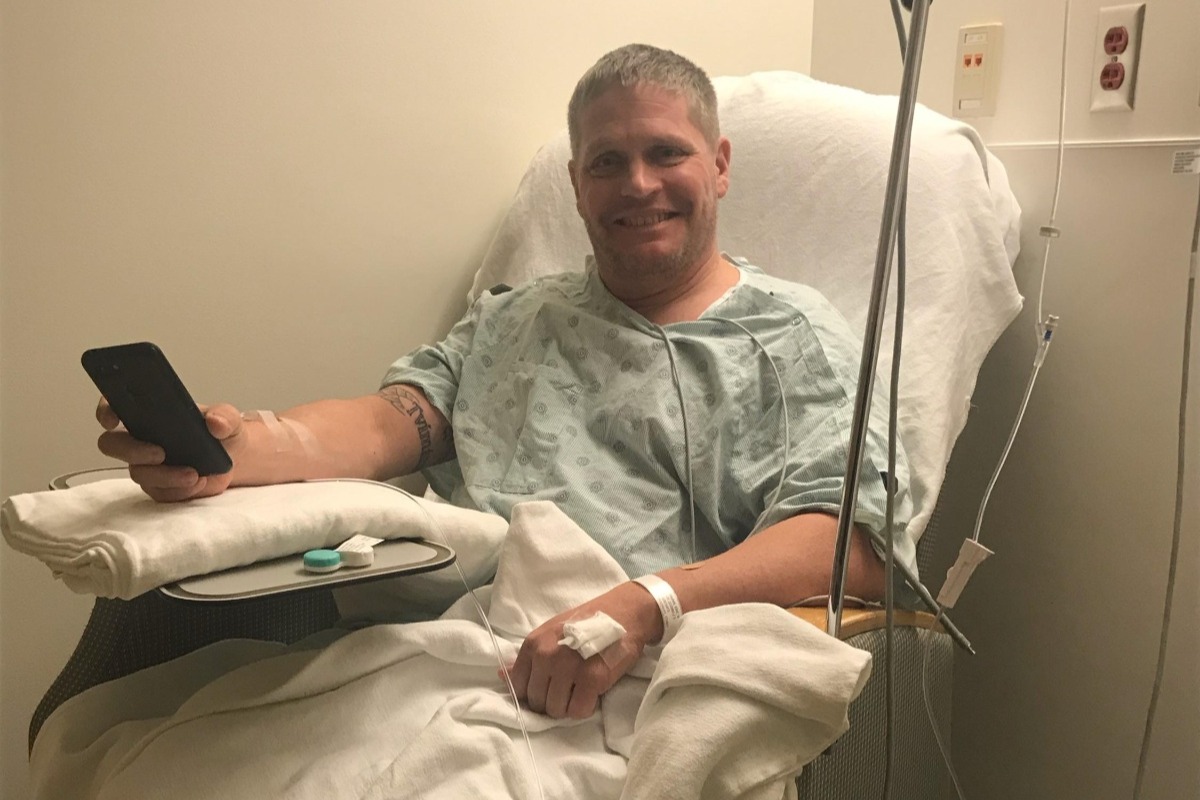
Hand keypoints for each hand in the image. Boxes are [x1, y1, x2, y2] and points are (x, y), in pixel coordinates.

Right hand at [96, 398, 243, 501]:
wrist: (235, 458)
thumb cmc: (221, 432)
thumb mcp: (228, 418)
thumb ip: (224, 416)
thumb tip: (215, 422)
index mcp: (150, 413)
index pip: (114, 406)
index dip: (106, 411)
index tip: (112, 419)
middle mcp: (141, 438)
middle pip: (113, 444)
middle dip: (131, 450)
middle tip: (160, 453)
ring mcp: (147, 464)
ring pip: (138, 473)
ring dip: (165, 476)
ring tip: (194, 474)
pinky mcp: (159, 486)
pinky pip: (159, 492)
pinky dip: (178, 490)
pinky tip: (198, 483)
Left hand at [503, 581, 663, 719]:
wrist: (625, 613)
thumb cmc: (588, 622)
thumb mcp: (552, 633)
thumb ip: (529, 656)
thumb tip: (502, 676)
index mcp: (534, 644)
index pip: (517, 687)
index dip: (531, 694)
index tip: (545, 690)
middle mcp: (547, 656)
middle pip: (537, 702)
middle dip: (551, 702)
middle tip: (567, 690)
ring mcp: (568, 668)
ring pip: (556, 710)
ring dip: (568, 706)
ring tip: (579, 690)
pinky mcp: (592, 679)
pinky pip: (578, 711)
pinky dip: (585, 708)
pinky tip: (591, 693)